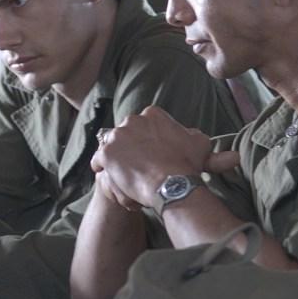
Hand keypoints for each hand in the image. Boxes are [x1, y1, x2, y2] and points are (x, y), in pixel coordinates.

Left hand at [91, 106, 212, 207]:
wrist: (173, 183)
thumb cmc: (187, 164)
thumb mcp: (199, 142)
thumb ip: (190, 133)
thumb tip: (188, 133)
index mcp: (152, 114)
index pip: (146, 123)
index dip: (149, 138)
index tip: (153, 149)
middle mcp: (132, 120)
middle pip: (128, 132)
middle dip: (132, 144)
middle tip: (140, 161)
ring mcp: (117, 136)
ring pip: (112, 144)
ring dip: (117, 155)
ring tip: (124, 169)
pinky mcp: (106, 153)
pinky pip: (98, 159)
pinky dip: (101, 165)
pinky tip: (107, 172)